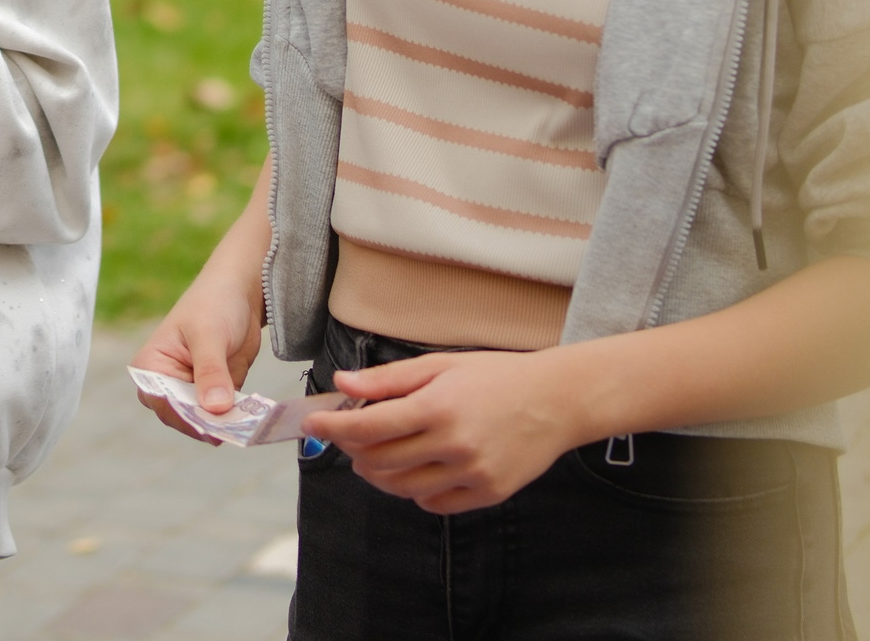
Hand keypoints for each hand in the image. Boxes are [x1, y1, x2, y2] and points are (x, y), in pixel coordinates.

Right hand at [131, 268, 265, 444]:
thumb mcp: (209, 336)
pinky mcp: (216, 395)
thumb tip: (215, 408)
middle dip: (208, 424)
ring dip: (225, 425)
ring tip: (246, 425)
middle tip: (234, 429)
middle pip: (184, 417)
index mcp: (151, 368)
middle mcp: (167, 385)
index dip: (187, 417)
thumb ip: (210, 371)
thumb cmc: (212, 304)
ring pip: (205, 421)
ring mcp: (192, 392)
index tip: (213, 425)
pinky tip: (252, 419)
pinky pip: (225, 416)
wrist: (240, 292)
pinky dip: (238, 420)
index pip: (164, 404)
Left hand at [311, 349, 589, 513]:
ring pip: (403, 487)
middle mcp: (454, 444)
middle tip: (348, 437)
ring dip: (378, 474)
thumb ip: (389, 380)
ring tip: (374, 456)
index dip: (333, 427)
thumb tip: (343, 384)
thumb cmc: (497, 376)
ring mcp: (472, 473)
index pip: (370, 426)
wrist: (556, 400)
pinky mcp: (488, 494)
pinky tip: (414, 470)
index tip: (312, 424)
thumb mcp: (441, 365)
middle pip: (381, 461)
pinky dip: (414, 491)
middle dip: (353, 450)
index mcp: (439, 407)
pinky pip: (434, 503)